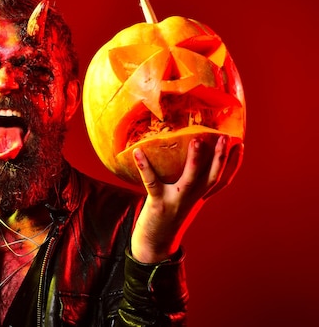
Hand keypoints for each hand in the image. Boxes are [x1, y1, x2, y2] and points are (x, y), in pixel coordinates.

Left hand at [130, 135, 243, 262]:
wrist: (155, 243)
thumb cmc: (168, 216)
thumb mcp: (184, 201)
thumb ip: (189, 185)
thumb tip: (187, 158)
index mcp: (199, 198)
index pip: (223, 181)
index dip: (234, 164)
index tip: (241, 144)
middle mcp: (192, 199)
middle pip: (211, 177)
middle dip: (220, 157)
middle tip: (224, 137)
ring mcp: (176, 201)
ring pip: (190, 180)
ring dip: (194, 160)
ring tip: (195, 141)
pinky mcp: (158, 203)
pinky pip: (152, 182)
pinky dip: (145, 166)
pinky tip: (139, 151)